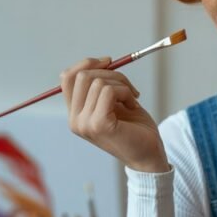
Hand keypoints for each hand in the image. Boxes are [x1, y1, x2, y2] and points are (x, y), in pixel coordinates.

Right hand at [60, 56, 168, 170]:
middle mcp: (75, 120)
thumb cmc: (135, 129)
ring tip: (132, 100)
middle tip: (128, 87)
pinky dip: (126, 93)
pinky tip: (133, 106)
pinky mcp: (98, 124)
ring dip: (122, 85)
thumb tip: (102, 61)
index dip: (87, 64)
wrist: (149, 155)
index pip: (67, 78)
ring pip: (98, 82)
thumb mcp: (114, 102)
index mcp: (75, 114)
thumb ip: (100, 85)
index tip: (109, 62)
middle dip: (110, 73)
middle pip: (81, 76)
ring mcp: (84, 124)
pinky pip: (109, 91)